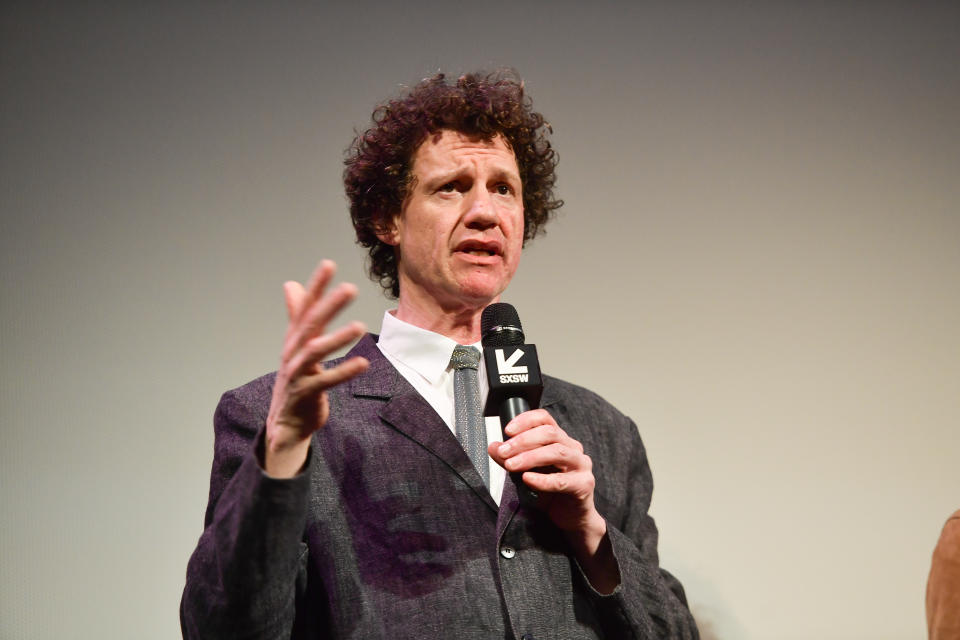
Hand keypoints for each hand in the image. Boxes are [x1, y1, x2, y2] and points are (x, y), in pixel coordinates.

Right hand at [265, 260, 368, 477]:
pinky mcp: (305, 394)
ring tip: (361, 326)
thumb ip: (297, 315)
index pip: (305, 307)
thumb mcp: (297, 345)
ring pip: (315, 351)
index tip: (328, 264)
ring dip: (338, 338)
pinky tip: (363, 363)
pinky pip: (324, 382)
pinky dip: (343, 372)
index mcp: (294, 339)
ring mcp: (296, 373)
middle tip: (350, 288)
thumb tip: (291, 284)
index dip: (316, 286)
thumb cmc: (296, 379)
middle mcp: (293, 352)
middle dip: (329, 305)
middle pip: (310, 324)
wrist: (285, 422)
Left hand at [488, 409, 619, 592]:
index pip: (545, 419)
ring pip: (557, 452)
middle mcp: (573, 448)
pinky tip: (527, 479)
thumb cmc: (550, 493)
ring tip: (511, 465)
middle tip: (503, 452)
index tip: (507, 430)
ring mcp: (581, 466)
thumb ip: (511, 459)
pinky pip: (562, 480)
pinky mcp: (584, 485)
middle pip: (550, 433)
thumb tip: (493, 446)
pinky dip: (542, 479)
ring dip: (530, 457)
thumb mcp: (526, 473)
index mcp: (560, 440)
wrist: (571, 518)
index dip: (526, 420)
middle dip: (523, 441)